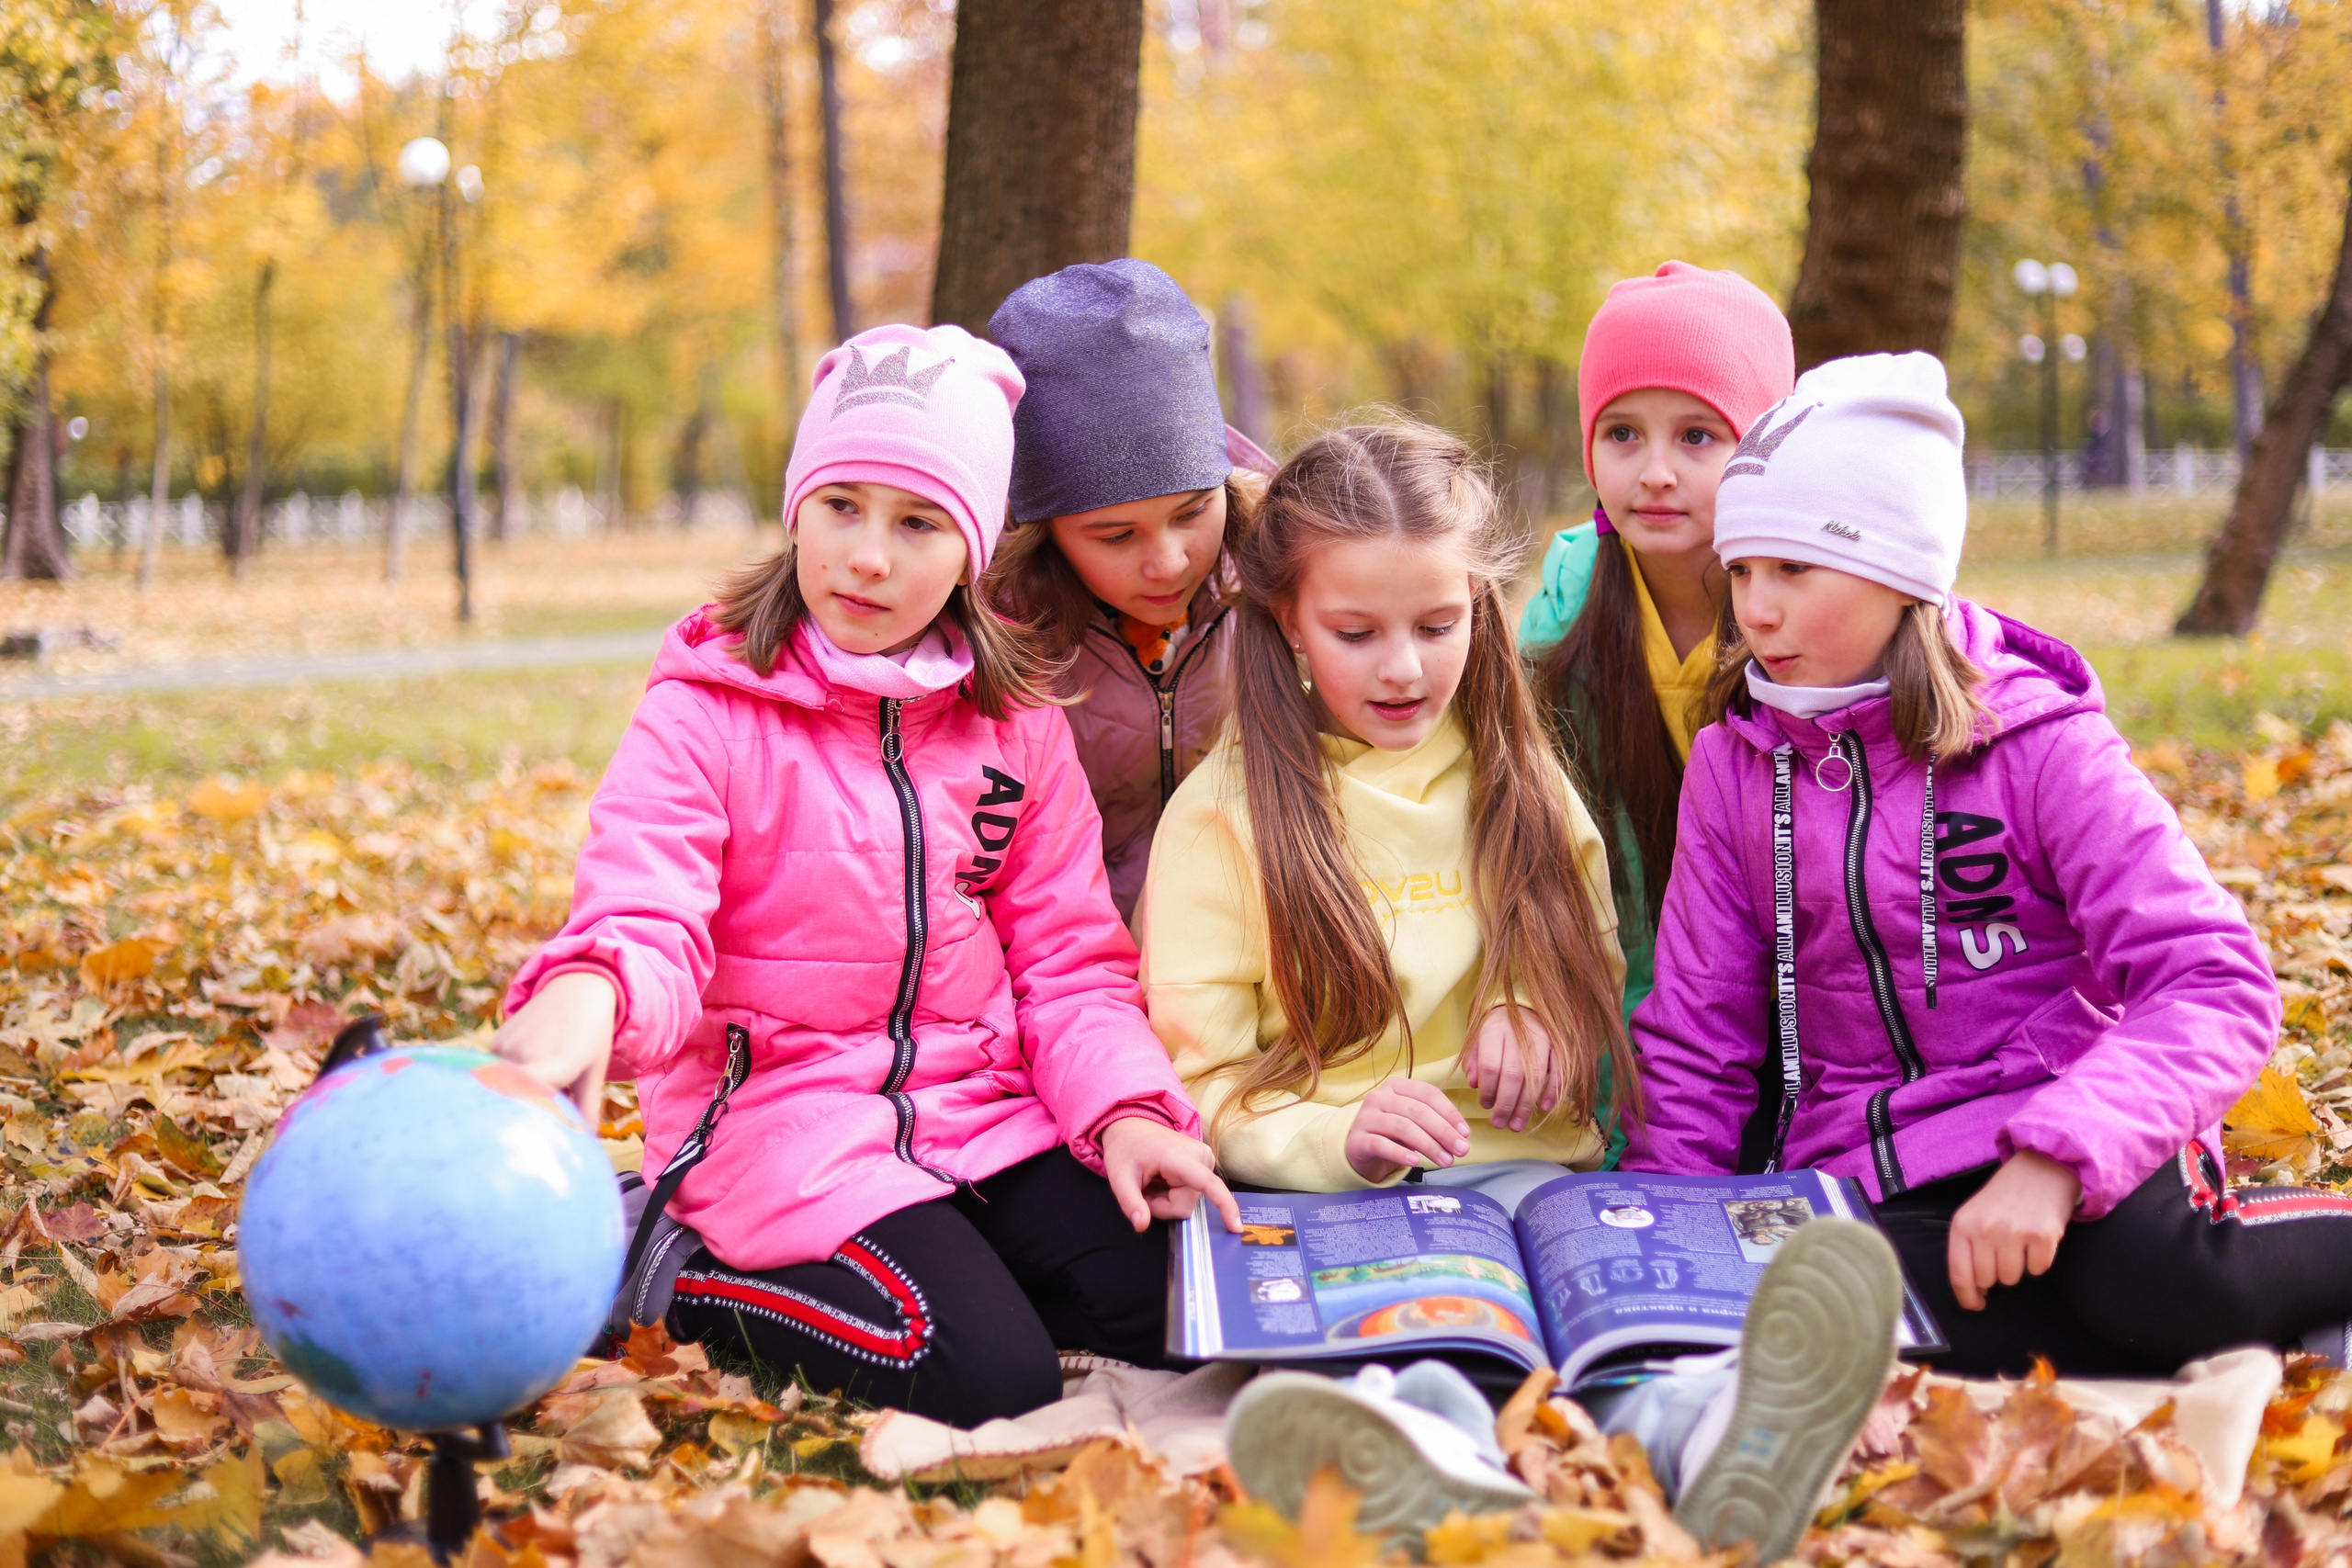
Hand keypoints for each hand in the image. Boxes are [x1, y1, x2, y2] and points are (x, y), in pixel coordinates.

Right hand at [491, 970, 617, 1121]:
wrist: (579, 988)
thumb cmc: (593, 1035)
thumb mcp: (595, 1071)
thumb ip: (587, 1108)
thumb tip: (584, 1143)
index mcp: (559, 1064)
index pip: (533, 1100)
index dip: (527, 1118)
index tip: (525, 1136)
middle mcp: (528, 1054)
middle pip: (517, 1098)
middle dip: (523, 1111)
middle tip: (530, 1123)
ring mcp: (508, 1045)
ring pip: (505, 1084)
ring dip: (517, 1091)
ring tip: (541, 1083)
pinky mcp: (497, 1040)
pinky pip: (496, 1070)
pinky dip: (509, 1076)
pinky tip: (528, 1064)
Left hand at [1099, 1117, 1241, 1233]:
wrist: (1132, 1127)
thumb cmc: (1126, 1149)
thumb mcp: (1119, 1177)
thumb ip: (1130, 1203)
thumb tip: (1141, 1225)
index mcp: (1179, 1156)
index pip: (1208, 1184)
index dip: (1224, 1205)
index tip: (1236, 1226)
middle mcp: (1200, 1156)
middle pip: (1186, 1205)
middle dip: (1162, 1206)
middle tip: (1145, 1189)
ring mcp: (1205, 1160)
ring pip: (1189, 1203)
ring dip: (1167, 1200)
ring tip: (1153, 1181)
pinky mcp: (1206, 1165)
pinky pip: (1192, 1195)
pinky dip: (1174, 1194)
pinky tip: (1163, 1180)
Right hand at [1344, 1076, 1472, 1183]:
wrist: (1361, 1149)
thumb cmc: (1394, 1133)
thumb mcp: (1415, 1122)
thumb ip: (1437, 1124)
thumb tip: (1462, 1137)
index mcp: (1397, 1086)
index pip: (1428, 1093)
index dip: (1450, 1113)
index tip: (1465, 1133)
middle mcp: (1379, 1096)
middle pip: (1417, 1111)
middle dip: (1443, 1131)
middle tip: (1461, 1150)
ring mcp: (1365, 1117)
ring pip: (1402, 1127)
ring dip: (1428, 1145)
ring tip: (1445, 1161)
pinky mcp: (1357, 1139)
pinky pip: (1380, 1144)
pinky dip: (1400, 1153)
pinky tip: (1415, 1162)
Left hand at [1463, 1006, 1559, 1133]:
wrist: (1521, 1004)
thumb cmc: (1495, 1029)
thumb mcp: (1476, 1038)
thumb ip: (1473, 1060)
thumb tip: (1475, 1084)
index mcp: (1494, 1030)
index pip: (1491, 1065)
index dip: (1488, 1090)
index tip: (1485, 1106)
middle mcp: (1519, 1033)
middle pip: (1513, 1075)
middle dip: (1506, 1104)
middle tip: (1499, 1124)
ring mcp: (1541, 1038)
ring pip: (1536, 1077)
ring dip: (1526, 1105)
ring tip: (1516, 1125)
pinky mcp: (1558, 1044)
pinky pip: (1558, 1070)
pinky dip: (1552, 1090)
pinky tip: (1543, 1107)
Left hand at [1947, 1150, 2079, 1310]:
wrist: (2041, 1170)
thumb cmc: (2004, 1197)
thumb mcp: (1973, 1214)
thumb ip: (1967, 1247)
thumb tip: (1972, 1290)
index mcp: (1963, 1225)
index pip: (1959, 1275)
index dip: (1967, 1297)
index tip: (1975, 1304)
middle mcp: (1986, 1230)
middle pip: (1987, 1280)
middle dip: (1994, 1276)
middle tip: (2002, 1255)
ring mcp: (2014, 1233)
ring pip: (2012, 1279)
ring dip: (2017, 1269)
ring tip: (2018, 1244)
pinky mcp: (2043, 1236)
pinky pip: (2038, 1270)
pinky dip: (2039, 1261)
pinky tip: (2036, 1240)